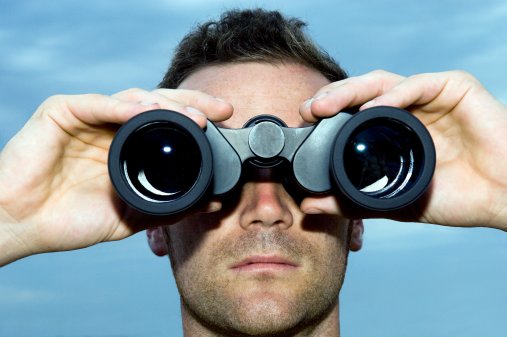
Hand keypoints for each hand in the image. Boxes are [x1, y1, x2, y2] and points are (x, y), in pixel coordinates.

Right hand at [0, 89, 232, 264]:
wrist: (24, 225)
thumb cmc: (72, 220)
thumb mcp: (131, 214)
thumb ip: (169, 209)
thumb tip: (210, 203)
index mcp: (128, 145)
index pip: (168, 123)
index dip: (196, 118)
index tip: (225, 123)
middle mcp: (112, 126)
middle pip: (158, 104)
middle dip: (192, 103)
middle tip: (220, 110)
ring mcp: (89, 116)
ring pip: (133, 99)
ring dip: (165, 105)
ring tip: (194, 116)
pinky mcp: (62, 111)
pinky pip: (97, 104)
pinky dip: (123, 108)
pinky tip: (147, 113)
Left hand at [299, 70, 506, 230]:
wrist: (502, 198)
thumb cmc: (453, 197)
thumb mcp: (391, 201)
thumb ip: (351, 203)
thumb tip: (308, 206)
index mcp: (393, 129)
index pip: (352, 113)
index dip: (327, 116)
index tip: (303, 124)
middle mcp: (408, 109)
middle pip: (362, 94)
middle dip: (331, 98)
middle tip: (308, 110)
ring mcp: (430, 97)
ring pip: (383, 83)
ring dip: (351, 91)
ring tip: (326, 105)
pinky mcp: (455, 87)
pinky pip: (418, 85)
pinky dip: (394, 95)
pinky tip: (373, 107)